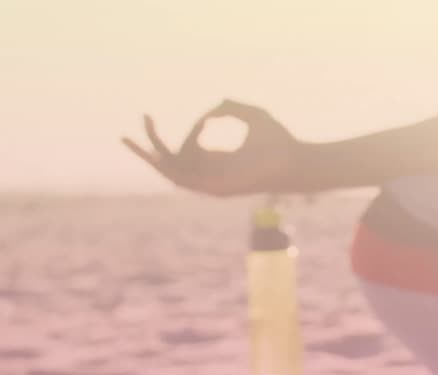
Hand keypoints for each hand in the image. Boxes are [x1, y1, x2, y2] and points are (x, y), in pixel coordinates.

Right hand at [122, 100, 300, 195]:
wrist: (295, 160)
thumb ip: (229, 108)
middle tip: (127, 131)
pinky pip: (183, 180)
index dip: (190, 130)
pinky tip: (155, 154)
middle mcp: (212, 172)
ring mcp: (212, 183)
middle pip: (171, 163)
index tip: (208, 117)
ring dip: (147, 157)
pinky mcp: (214, 189)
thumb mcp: (251, 115)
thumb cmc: (280, 140)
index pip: (189, 149)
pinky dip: (168, 165)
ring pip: (170, 173)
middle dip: (148, 147)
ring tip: (127, 139)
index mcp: (220, 159)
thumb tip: (209, 113)